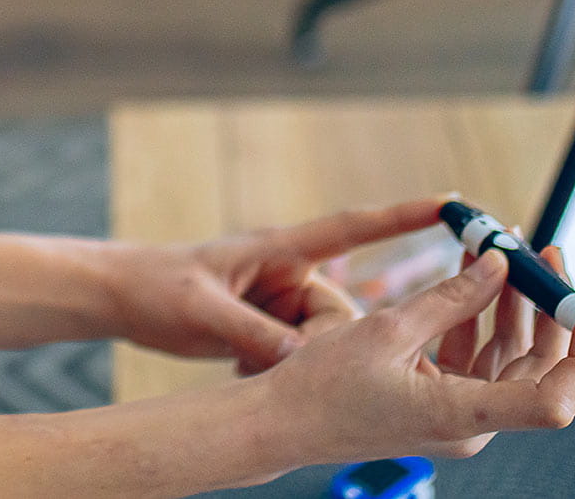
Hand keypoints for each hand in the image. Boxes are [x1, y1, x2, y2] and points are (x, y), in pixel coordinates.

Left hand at [105, 198, 448, 374]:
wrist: (121, 296)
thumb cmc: (157, 285)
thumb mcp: (203, 310)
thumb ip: (254, 334)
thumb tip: (302, 362)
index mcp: (280, 249)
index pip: (354, 226)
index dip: (405, 216)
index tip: (453, 205)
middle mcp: (288, 272)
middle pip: (339, 313)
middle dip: (319, 343)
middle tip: (267, 356)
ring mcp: (280, 301)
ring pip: (321, 341)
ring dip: (290, 360)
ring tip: (240, 362)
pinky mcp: (269, 327)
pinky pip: (297, 354)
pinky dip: (275, 368)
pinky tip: (237, 370)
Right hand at [262, 247, 574, 464]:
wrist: (280, 422)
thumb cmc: (323, 389)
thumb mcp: (389, 330)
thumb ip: (452, 297)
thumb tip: (500, 264)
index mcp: (463, 416)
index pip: (556, 399)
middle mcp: (471, 423)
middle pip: (540, 367)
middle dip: (547, 308)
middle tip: (542, 253)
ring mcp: (458, 414)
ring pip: (509, 356)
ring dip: (511, 302)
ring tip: (505, 249)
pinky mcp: (440, 401)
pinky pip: (477, 357)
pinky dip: (479, 315)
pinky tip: (475, 273)